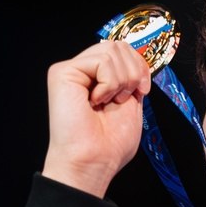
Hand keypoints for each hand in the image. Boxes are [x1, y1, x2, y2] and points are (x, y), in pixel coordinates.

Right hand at [41, 39, 152, 197]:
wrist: (94, 161)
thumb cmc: (109, 144)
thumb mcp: (131, 103)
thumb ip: (131, 77)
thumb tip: (139, 56)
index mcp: (98, 79)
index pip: (123, 50)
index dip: (140, 66)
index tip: (142, 91)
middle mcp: (83, 72)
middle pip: (118, 45)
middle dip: (133, 72)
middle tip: (123, 100)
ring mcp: (72, 71)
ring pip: (111, 49)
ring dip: (121, 81)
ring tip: (109, 103)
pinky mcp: (62, 72)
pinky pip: (101, 60)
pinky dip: (109, 83)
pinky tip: (96, 102)